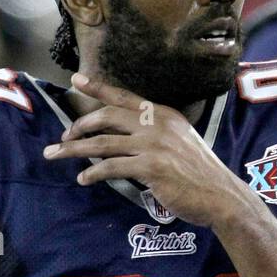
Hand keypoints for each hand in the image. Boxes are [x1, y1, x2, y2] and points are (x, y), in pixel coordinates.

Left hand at [43, 71, 253, 228]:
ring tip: (55, 154)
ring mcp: (153, 145)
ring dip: (74, 150)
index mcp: (164, 114)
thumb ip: (156, 134)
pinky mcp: (150, 168)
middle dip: (80, 125)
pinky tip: (83, 180)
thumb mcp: (180, 142)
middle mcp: (157, 124)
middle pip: (107, 117)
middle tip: (64, 135)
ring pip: (103, 143)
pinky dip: (93, 174)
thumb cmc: (201, 174)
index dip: (98, 88)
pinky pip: (112, 168)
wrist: (221, 196)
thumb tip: (126, 138)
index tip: (76, 80)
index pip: (124, 97)